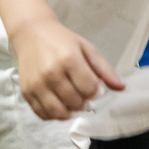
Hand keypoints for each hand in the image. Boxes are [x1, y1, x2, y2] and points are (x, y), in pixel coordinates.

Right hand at [10, 18, 124, 120]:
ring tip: (74, 102)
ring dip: (71, 112)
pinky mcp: (26, 92)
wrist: (32, 33)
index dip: (96, 91)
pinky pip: (42, 114)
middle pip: (75, 102)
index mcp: (69, 59)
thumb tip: (122, 88)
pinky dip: (54, 115)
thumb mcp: (86, 48)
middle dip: (85, 102)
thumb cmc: (62, 40)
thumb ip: (104, 69)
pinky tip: (60, 104)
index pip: (89, 88)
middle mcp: (51, 73)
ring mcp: (37, 84)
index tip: (95, 87)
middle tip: (84, 94)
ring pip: (59, 112)